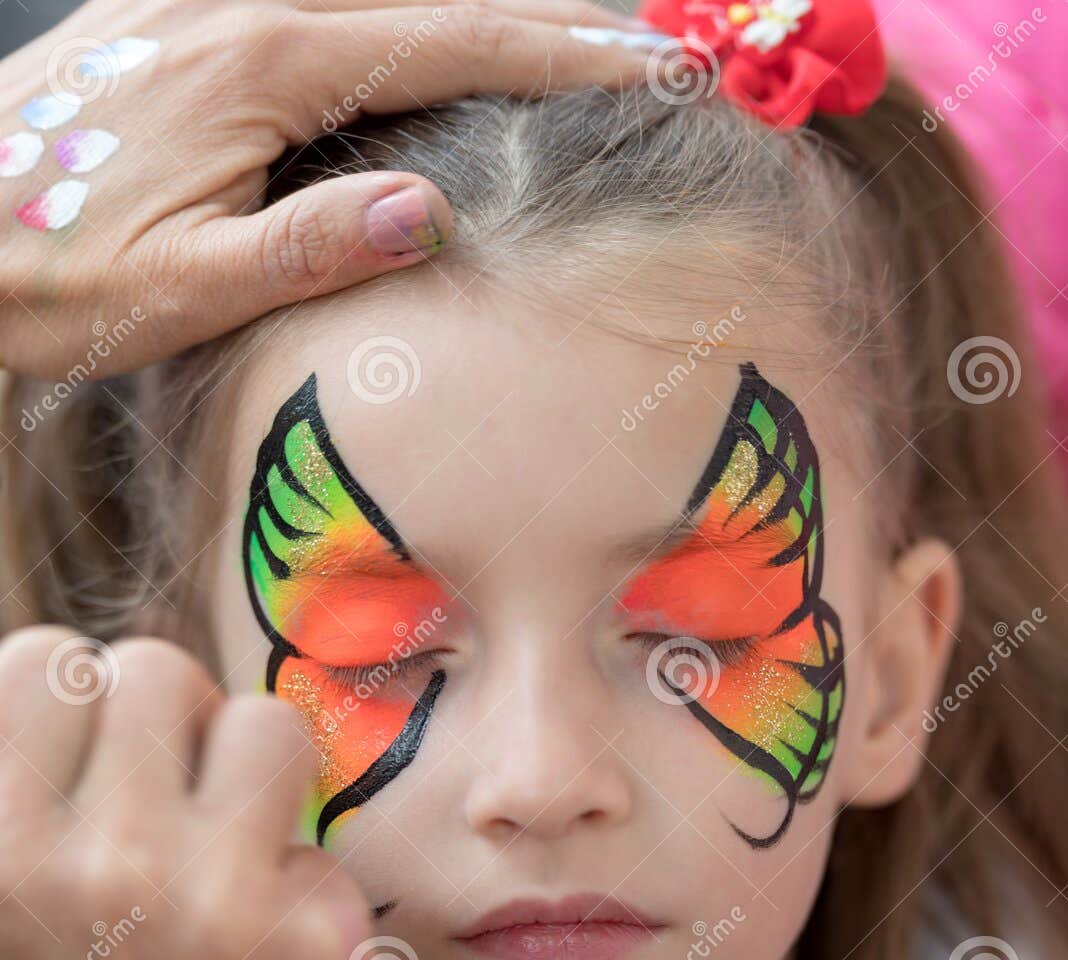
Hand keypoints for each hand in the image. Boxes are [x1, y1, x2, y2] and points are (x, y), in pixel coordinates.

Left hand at [0, 0, 663, 378]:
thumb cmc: (49, 277)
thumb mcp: (181, 288)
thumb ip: (306, 246)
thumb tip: (429, 212)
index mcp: (257, 63)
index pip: (447, 39)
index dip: (560, 52)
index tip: (652, 65)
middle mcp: (233, 5)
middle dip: (546, 15)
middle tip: (647, 44)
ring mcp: (197, 0)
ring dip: (475, 7)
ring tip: (562, 33)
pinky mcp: (171, 19)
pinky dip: (395, 13)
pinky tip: (418, 36)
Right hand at [0, 626, 381, 959]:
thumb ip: (29, 818)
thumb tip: (72, 686)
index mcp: (1, 861)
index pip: (45, 662)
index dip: (75, 700)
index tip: (95, 753)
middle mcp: (109, 867)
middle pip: (159, 668)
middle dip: (168, 724)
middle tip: (173, 799)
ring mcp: (227, 900)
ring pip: (268, 724)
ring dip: (252, 774)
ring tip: (235, 848)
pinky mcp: (326, 939)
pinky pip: (322, 842)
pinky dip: (302, 886)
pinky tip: (275, 957)